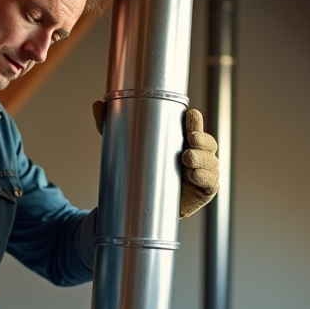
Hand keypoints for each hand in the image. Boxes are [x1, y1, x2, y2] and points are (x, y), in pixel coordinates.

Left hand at [91, 102, 219, 219]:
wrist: (144, 204)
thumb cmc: (140, 170)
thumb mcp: (124, 145)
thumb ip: (111, 125)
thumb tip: (97, 104)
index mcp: (183, 140)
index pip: (194, 126)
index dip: (195, 121)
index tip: (189, 115)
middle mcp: (198, 154)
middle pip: (208, 143)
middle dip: (201, 140)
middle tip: (189, 140)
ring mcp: (204, 172)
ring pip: (211, 162)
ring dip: (202, 159)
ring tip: (187, 158)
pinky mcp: (205, 191)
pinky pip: (211, 182)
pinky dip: (205, 178)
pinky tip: (194, 175)